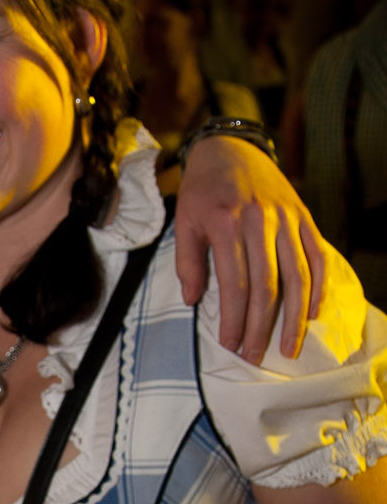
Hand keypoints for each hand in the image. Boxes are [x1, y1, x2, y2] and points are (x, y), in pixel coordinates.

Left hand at [175, 139, 329, 362]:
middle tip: (255, 356)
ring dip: (295, 316)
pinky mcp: (303, 217)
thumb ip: (187, 262)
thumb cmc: (202, 191)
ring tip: (289, 348)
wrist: (230, 147)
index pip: (234, 282)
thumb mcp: (184, 221)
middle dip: (261, 326)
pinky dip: (319, 286)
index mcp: (226, 223)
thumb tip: (192, 301)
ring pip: (297, 275)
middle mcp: (260, 221)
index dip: (233, 318)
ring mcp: (286, 218)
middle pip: (267, 285)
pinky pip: (317, 255)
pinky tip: (313, 313)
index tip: (230, 345)